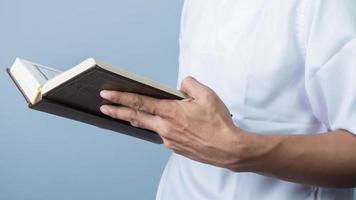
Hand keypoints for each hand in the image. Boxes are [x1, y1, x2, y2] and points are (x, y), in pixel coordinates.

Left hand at [99, 76, 248, 169]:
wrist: (227, 149)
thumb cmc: (218, 123)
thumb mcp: (207, 95)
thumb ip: (189, 84)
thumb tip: (180, 85)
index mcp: (170, 112)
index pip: (140, 102)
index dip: (121, 97)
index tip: (106, 94)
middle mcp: (165, 127)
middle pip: (136, 116)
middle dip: (117, 111)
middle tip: (104, 107)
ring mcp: (168, 140)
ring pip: (149, 126)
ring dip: (137, 118)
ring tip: (127, 113)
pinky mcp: (174, 147)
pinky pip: (162, 134)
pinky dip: (159, 127)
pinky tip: (164, 123)